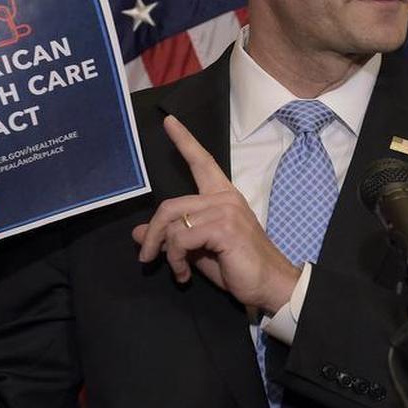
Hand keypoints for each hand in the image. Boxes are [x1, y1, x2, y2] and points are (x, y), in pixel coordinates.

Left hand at [132, 115, 300, 313]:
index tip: (169, 121)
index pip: (202, 162)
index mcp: (222, 196)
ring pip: (173, 224)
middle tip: (146, 258)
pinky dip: (176, 259)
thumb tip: (138, 233)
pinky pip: (181, 238)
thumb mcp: (198, 250)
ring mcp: (225, 210)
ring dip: (167, 253)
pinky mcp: (223, 227)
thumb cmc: (238, 267)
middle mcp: (224, 197)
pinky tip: (185, 274)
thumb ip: (172, 238)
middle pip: (170, 205)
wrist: (270, 285)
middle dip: (153, 233)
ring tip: (177, 270)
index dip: (184, 141)